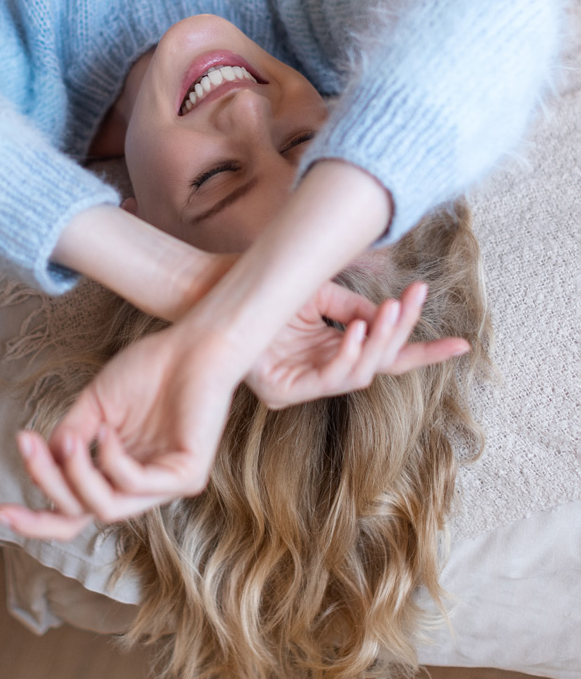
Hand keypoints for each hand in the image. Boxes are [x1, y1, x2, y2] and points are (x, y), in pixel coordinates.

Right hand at [0, 317, 240, 539]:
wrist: (193, 345)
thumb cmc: (149, 370)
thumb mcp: (95, 407)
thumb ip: (71, 437)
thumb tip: (46, 463)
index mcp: (117, 474)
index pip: (73, 511)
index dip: (36, 519)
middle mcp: (140, 487)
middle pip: (82, 514)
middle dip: (48, 485)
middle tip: (28, 446)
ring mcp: (164, 486)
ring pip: (107, 508)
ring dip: (78, 474)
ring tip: (72, 437)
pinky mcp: (186, 476)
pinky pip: (135, 484)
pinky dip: (112, 461)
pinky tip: (106, 432)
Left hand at [246, 280, 469, 408]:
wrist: (216, 288)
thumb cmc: (264, 290)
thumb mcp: (319, 293)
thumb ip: (354, 307)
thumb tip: (392, 312)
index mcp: (332, 351)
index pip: (387, 358)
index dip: (424, 352)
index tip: (463, 345)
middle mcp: (320, 371)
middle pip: (380, 364)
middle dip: (404, 333)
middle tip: (415, 298)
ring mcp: (301, 384)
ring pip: (360, 373)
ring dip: (379, 340)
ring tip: (391, 307)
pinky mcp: (281, 390)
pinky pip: (327, 378)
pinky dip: (349, 354)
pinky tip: (358, 328)